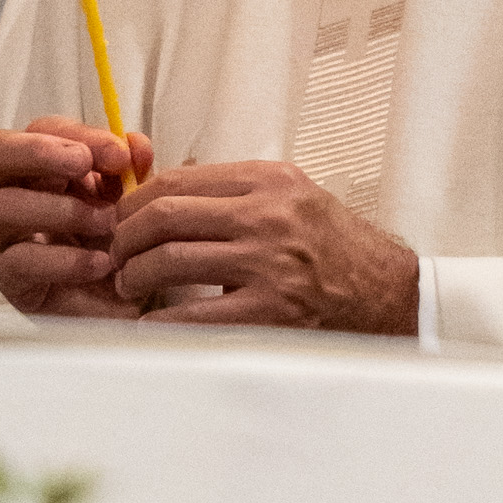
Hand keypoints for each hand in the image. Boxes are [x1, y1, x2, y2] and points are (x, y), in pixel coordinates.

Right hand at [0, 118, 155, 317]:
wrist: (129, 302)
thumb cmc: (119, 240)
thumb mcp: (131, 198)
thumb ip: (131, 170)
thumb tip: (134, 143)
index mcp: (40, 167)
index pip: (38, 129)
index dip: (76, 133)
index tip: (120, 153)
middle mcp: (12, 194)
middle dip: (36, 151)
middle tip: (82, 164)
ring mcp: (4, 238)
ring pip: (2, 207)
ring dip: (60, 209)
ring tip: (106, 224)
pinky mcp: (10, 280)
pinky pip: (20, 260)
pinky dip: (65, 259)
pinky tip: (101, 263)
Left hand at [108, 160, 419, 333]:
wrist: (387, 294)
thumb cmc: (336, 249)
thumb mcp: (292, 197)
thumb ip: (234, 191)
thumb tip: (164, 189)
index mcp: (270, 181)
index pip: (177, 180)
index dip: (135, 202)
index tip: (122, 219)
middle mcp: (268, 216)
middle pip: (164, 215)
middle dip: (124, 237)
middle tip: (116, 254)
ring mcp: (269, 264)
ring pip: (169, 258)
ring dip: (134, 275)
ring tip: (130, 285)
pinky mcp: (270, 312)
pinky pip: (192, 315)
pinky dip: (158, 321)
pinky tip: (150, 322)